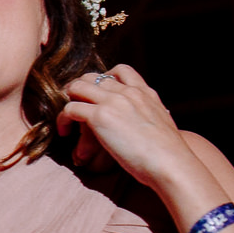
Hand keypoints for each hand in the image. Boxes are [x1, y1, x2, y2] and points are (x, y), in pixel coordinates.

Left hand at [56, 66, 210, 197]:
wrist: (171, 162)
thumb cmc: (168, 153)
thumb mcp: (162, 124)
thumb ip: (149, 116)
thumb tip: (142, 124)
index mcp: (146, 93)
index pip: (120, 70)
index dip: (102, 79)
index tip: (95, 94)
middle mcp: (128, 92)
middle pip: (92, 77)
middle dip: (79, 89)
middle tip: (73, 105)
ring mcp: (113, 102)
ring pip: (77, 88)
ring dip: (67, 101)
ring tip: (65, 118)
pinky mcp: (100, 117)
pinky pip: (70, 108)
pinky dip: (62, 119)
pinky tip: (64, 132)